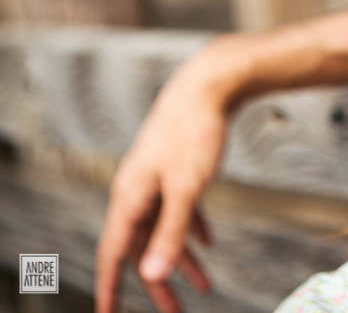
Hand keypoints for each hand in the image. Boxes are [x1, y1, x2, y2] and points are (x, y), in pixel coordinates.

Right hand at [95, 44, 232, 312]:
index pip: (114, 253)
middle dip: (158, 282)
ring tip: (204, 286)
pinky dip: (193, 228)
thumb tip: (151, 274)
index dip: (111, 288)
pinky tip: (209, 242)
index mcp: (131, 197)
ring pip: (165, 229)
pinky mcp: (176, 169)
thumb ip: (171, 232)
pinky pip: (181, 209)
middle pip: (143, 246)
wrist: (207, 87)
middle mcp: (138, 191)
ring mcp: (157, 179)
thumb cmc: (194, 134)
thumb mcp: (187, 189)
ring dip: (182, 258)